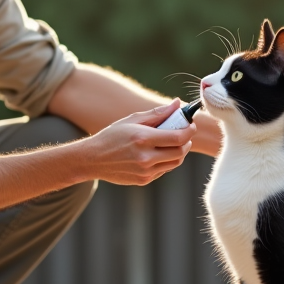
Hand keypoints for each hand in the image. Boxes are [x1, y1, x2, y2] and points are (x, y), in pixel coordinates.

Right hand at [80, 100, 195, 185]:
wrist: (93, 159)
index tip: (190, 125)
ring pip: (175, 163)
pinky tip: (158, 152)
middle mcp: (145, 157)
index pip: (177, 137)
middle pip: (180, 152)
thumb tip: (177, 104)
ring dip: (179, 152)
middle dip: (186, 141)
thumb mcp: (132, 120)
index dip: (189, 131)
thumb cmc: (112, 136)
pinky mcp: (144, 180)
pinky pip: (164, 170)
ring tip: (173, 142)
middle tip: (184, 134)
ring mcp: (145, 171)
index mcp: (142, 139)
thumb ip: (157, 113)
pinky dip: (167, 160)